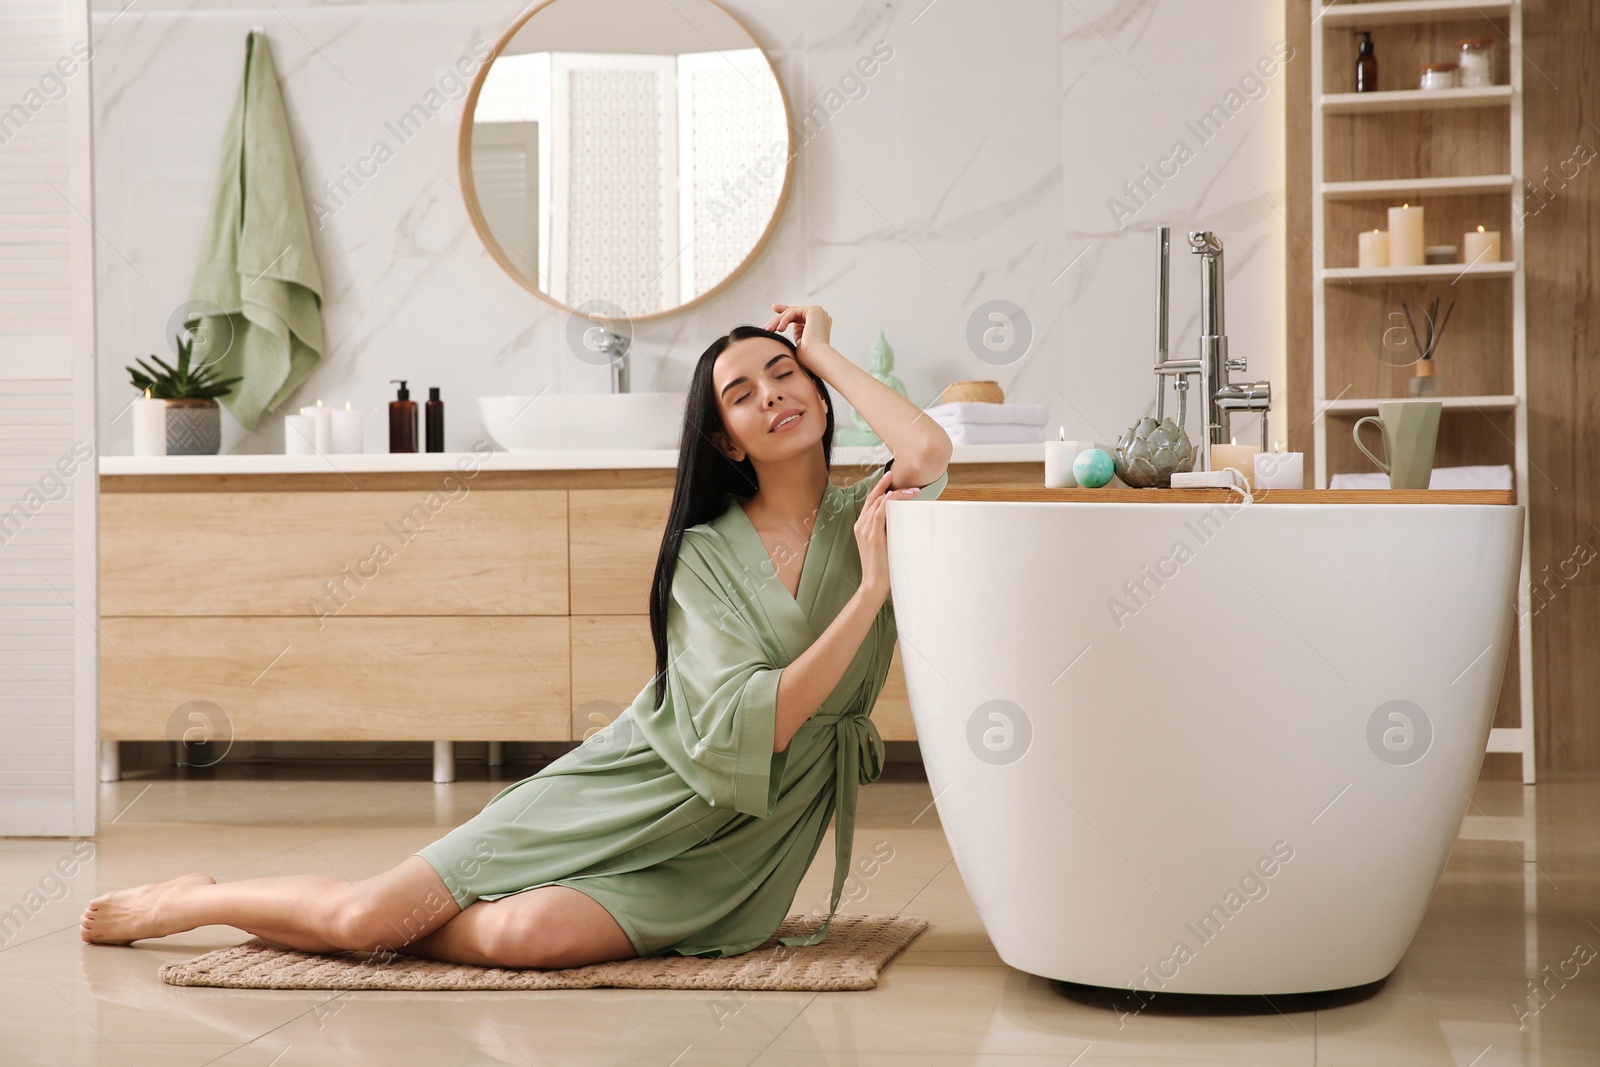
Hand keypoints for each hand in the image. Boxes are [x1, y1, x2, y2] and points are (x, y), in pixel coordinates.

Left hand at [765, 303, 831, 368]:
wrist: (817, 359)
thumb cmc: (808, 358)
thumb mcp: (800, 344)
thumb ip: (798, 334)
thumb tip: (787, 328)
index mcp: (819, 324)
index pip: (800, 315)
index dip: (786, 314)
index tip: (774, 308)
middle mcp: (821, 316)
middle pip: (794, 313)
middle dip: (778, 318)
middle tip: (766, 326)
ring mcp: (819, 312)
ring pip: (792, 312)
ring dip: (778, 321)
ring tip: (769, 331)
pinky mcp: (814, 310)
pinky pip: (793, 311)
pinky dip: (784, 320)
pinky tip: (779, 329)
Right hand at [854, 470, 920, 605]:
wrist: (874, 584)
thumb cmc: (883, 567)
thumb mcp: (885, 544)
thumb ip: (889, 531)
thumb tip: (904, 519)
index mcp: (862, 527)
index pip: (870, 502)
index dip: (880, 488)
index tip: (890, 479)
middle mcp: (861, 525)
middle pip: (873, 498)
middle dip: (887, 485)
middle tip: (900, 477)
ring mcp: (865, 530)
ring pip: (878, 503)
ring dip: (896, 494)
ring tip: (912, 491)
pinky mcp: (872, 535)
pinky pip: (879, 512)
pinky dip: (888, 503)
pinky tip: (897, 498)